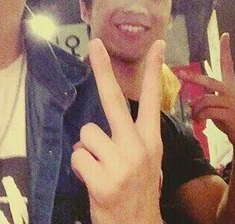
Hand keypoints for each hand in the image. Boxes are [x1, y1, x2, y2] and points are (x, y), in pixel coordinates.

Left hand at [71, 38, 164, 223]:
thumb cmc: (137, 190)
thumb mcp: (145, 161)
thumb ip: (131, 138)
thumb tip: (97, 126)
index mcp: (150, 140)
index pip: (152, 99)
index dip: (154, 70)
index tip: (156, 44)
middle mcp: (138, 147)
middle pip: (113, 99)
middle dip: (102, 69)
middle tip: (95, 44)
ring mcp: (122, 164)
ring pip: (87, 133)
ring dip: (87, 150)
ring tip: (100, 168)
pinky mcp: (104, 181)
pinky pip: (78, 156)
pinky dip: (80, 167)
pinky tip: (94, 181)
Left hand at [178, 33, 234, 152]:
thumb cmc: (230, 118)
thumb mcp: (220, 103)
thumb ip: (208, 97)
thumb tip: (190, 100)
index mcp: (229, 84)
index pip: (227, 63)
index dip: (226, 49)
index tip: (225, 34)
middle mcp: (231, 90)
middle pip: (208, 80)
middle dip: (192, 77)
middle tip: (179, 74)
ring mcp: (231, 102)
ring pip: (205, 100)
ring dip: (196, 109)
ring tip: (195, 117)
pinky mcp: (230, 114)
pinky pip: (208, 112)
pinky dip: (200, 117)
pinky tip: (199, 122)